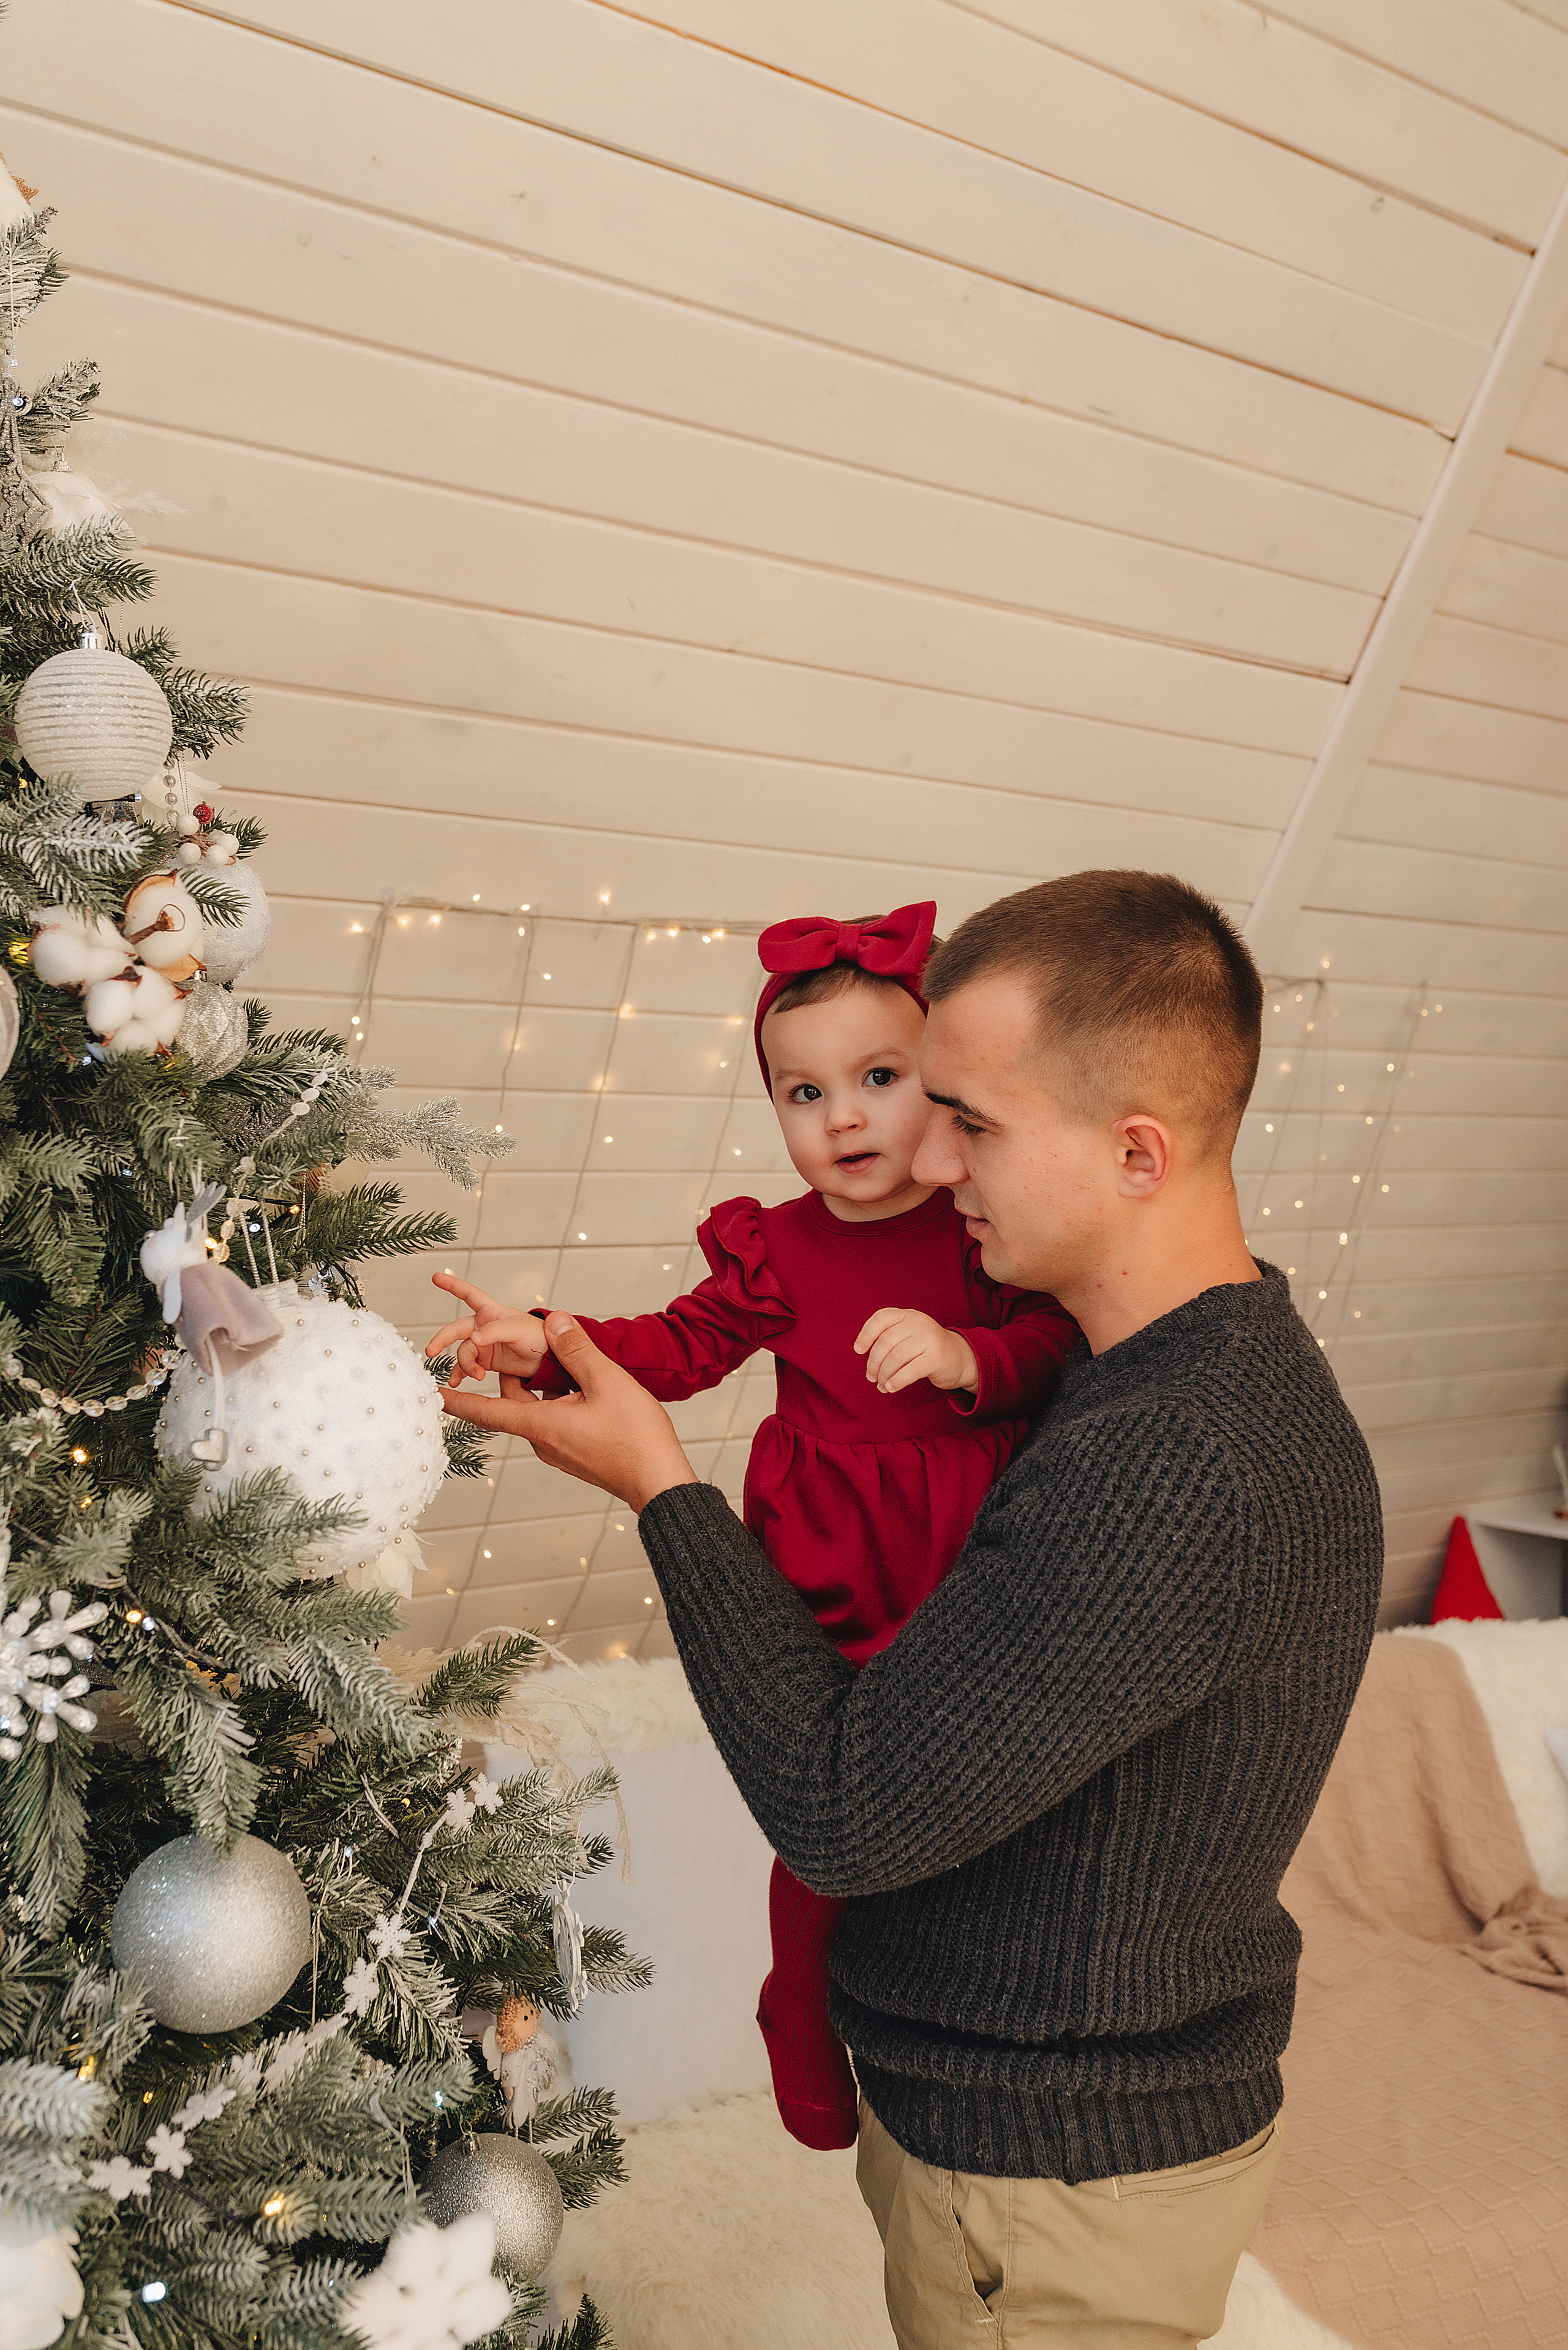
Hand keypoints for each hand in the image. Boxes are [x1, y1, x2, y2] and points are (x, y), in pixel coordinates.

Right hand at [427, 1272, 547, 1392]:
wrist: (548, 1359)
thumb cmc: (537, 1335)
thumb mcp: (517, 1329)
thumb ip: (495, 1331)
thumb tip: (473, 1338)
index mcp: (491, 1312)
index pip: (469, 1294)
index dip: (452, 1285)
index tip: (436, 1277)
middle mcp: (482, 1326)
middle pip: (456, 1330)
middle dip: (442, 1339)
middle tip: (432, 1350)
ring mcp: (482, 1344)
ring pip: (463, 1352)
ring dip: (464, 1364)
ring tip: (475, 1374)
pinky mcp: (485, 1361)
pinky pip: (467, 1367)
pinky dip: (461, 1374)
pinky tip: (457, 1382)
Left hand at [440, 1315, 698, 1510]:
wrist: (661, 1484)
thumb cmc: (636, 1437)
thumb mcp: (608, 1381)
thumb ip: (577, 1349)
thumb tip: (553, 1321)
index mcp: (540, 1425)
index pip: (484, 1411)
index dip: (455, 1399)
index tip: (429, 1393)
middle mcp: (542, 1442)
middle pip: (512, 1402)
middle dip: (510, 1373)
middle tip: (520, 1346)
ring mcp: (558, 1451)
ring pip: (536, 1410)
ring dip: (540, 1386)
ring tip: (563, 1363)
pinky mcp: (575, 1455)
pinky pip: (554, 1422)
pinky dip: (557, 1400)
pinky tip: (585, 1390)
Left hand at [855, 1307, 977, 1395]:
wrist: (960, 1358)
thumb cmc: (926, 1349)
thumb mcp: (909, 1335)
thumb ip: (889, 1337)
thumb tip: (862, 1352)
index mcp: (908, 1316)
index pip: (881, 1317)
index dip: (866, 1334)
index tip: (858, 1350)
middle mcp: (919, 1323)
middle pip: (885, 1342)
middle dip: (873, 1362)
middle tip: (871, 1377)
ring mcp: (929, 1339)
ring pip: (895, 1358)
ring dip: (884, 1375)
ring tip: (881, 1385)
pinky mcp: (936, 1358)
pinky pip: (910, 1371)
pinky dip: (897, 1381)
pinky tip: (891, 1388)